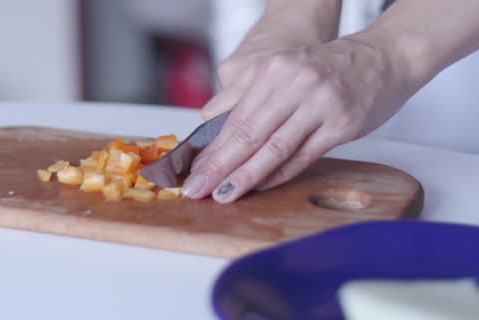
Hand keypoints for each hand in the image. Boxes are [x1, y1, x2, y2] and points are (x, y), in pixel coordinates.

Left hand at [184, 36, 413, 202]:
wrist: (384, 57)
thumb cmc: (330, 68)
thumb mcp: (285, 69)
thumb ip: (246, 93)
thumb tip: (210, 120)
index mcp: (274, 71)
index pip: (235, 118)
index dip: (212, 148)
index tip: (194, 170)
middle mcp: (295, 85)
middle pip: (248, 135)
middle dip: (219, 167)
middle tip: (197, 189)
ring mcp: (320, 105)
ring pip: (274, 148)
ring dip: (246, 176)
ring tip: (224, 195)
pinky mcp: (342, 124)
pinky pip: (303, 156)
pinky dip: (280, 174)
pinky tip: (260, 186)